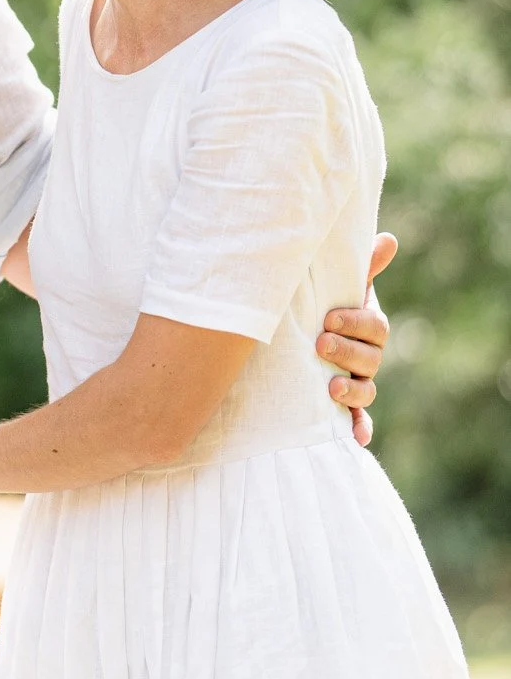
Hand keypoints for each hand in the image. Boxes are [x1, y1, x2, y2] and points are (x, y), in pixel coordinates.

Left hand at [317, 231, 396, 447]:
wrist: (290, 334)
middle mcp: (366, 355)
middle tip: (320, 343)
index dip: (356, 322)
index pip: (375, 326)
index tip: (329, 317)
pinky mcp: (342, 406)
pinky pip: (358, 420)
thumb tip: (388, 238)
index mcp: (367, 326)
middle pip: (371, 358)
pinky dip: (360, 429)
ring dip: (352, 390)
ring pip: (366, 389)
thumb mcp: (332, 285)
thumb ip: (360, 266)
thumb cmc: (316, 304)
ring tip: (330, 386)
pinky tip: (357, 439)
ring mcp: (355, 381)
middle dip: (347, 351)